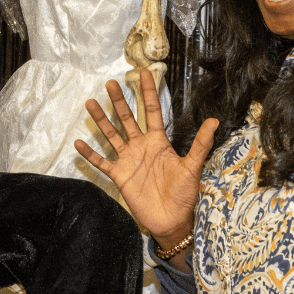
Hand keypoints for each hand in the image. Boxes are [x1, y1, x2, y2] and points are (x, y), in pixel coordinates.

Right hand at [73, 68, 214, 259]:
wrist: (172, 220)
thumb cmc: (184, 194)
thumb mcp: (192, 167)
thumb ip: (200, 144)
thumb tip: (214, 121)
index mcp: (158, 141)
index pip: (152, 111)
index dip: (148, 93)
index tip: (144, 73)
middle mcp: (141, 146)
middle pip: (127, 118)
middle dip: (119, 101)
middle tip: (110, 83)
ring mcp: (128, 160)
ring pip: (112, 135)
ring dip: (101, 120)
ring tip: (90, 104)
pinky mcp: (119, 175)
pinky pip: (102, 162)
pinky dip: (91, 154)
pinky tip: (79, 143)